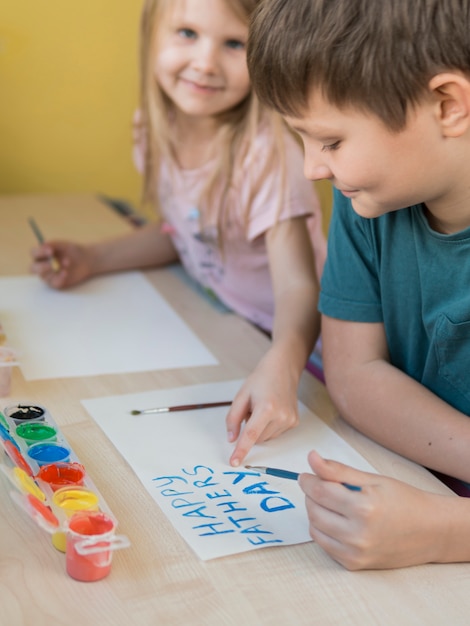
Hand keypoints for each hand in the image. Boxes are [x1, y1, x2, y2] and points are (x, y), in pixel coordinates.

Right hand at [30, 240, 93, 288]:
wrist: (87, 260)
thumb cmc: (74, 251)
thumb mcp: (64, 245)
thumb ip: (53, 244)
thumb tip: (43, 244)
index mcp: (42, 254)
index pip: (34, 253)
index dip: (39, 252)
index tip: (50, 251)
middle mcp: (42, 265)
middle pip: (33, 268)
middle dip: (41, 266)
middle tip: (51, 263)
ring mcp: (49, 275)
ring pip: (43, 277)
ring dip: (54, 270)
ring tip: (68, 262)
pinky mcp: (57, 283)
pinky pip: (53, 283)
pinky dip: (59, 278)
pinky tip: (65, 272)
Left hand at [226, 346, 299, 466]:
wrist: (283, 369)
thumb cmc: (261, 380)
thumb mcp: (241, 395)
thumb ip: (233, 419)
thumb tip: (231, 439)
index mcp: (266, 408)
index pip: (251, 435)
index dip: (241, 450)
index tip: (234, 463)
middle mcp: (281, 416)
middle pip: (257, 438)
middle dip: (250, 428)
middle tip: (252, 409)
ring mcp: (290, 420)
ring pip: (266, 438)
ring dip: (260, 428)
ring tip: (263, 407)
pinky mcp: (294, 422)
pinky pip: (274, 433)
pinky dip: (269, 426)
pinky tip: (272, 410)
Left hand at [299, 451, 450, 569]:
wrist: (430, 531)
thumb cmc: (403, 500)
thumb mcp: (372, 479)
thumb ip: (338, 470)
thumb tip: (311, 458)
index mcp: (363, 508)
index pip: (319, 491)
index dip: (308, 480)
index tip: (305, 474)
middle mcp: (358, 534)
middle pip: (314, 509)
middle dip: (311, 494)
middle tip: (321, 485)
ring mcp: (355, 553)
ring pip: (315, 528)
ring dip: (315, 512)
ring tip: (331, 503)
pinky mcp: (354, 564)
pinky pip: (324, 544)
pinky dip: (323, 530)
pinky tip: (337, 520)